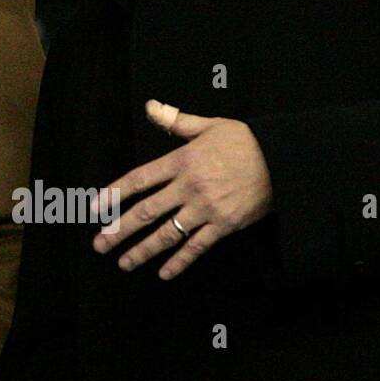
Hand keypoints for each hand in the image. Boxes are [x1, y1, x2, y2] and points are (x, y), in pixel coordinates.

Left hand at [90, 100, 273, 279]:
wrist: (284, 161)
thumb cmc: (245, 141)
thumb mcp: (209, 125)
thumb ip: (176, 121)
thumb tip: (150, 107)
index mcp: (181, 161)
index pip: (139, 180)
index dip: (114, 194)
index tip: (95, 209)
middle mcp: (189, 188)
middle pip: (146, 212)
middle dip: (120, 230)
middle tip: (100, 245)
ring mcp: (206, 209)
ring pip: (167, 234)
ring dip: (143, 251)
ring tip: (124, 262)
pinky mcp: (225, 226)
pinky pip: (197, 247)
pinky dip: (180, 262)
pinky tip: (164, 273)